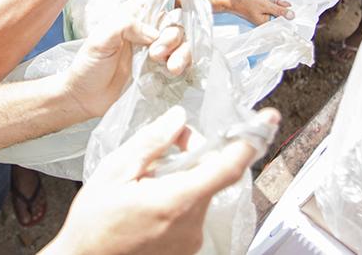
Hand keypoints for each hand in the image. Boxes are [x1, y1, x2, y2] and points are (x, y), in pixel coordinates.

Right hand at [45, 105, 276, 254]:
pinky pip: (192, 211)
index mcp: (176, 201)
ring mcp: (191, 240)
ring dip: (184, 176)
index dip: (250, 141)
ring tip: (148, 177)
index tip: (268, 120)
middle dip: (197, 152)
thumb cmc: (94, 222)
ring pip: (201, 192)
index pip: (227, 168)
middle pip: (211, 175)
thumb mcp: (114, 171)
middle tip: (172, 142)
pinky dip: (179, 195)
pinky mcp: (186, 248)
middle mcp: (191, 224)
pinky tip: (150, 196)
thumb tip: (178, 119)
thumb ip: (151, 143)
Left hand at [63, 0, 201, 119]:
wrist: (86, 97)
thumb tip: (153, 33)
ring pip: (183, 41)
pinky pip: (184, 61)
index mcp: (134, 14)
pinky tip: (174, 71)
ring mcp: (157, 49)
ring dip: (181, 52)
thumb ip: (125, 26)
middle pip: (176, 21)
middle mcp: (149, 28)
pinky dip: (184, 63)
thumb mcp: (100, 39)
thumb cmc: (90, 64)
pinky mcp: (162, 69)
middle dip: (172, 36)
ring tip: (169, 67)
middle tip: (156, 53)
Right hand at [226, 0, 292, 25]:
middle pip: (281, 18)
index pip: (282, 25)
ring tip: (290, 6)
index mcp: (266, 24)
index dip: (290, 20)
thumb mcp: (266, 5)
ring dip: (283, 8)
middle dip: (287, 13)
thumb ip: (279, 11)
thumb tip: (292, 16)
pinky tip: (284, 3)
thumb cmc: (245, 3)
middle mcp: (265, 21)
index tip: (297, 16)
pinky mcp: (262, 9)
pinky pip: (272, 8)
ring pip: (277, 11)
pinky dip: (277, 5)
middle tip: (295, 9)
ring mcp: (264, 15)